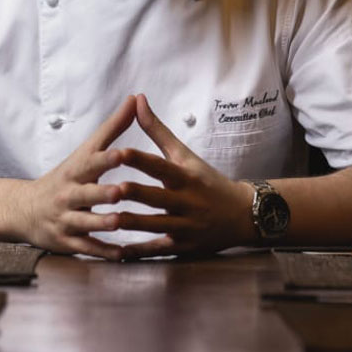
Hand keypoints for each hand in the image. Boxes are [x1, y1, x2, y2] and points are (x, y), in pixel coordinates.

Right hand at [19, 95, 136, 259]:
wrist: (25, 210)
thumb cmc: (66, 176)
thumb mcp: (85, 151)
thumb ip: (114, 127)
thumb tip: (137, 98)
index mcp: (76, 171)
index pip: (91, 163)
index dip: (105, 159)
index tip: (121, 154)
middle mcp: (69, 195)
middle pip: (86, 194)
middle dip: (103, 193)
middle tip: (120, 190)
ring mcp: (66, 220)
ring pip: (86, 223)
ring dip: (103, 223)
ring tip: (119, 222)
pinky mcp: (67, 242)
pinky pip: (86, 249)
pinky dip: (104, 252)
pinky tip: (122, 255)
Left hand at [116, 94, 254, 258]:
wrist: (241, 214)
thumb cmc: (206, 180)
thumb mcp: (185, 155)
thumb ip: (157, 130)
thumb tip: (137, 99)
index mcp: (184, 176)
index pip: (159, 165)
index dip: (140, 159)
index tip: (119, 152)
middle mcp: (186, 201)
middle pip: (157, 197)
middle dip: (135, 194)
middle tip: (112, 189)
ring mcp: (185, 226)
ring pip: (156, 226)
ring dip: (133, 224)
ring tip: (109, 220)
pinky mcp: (183, 247)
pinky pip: (159, 251)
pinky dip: (140, 252)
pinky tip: (119, 252)